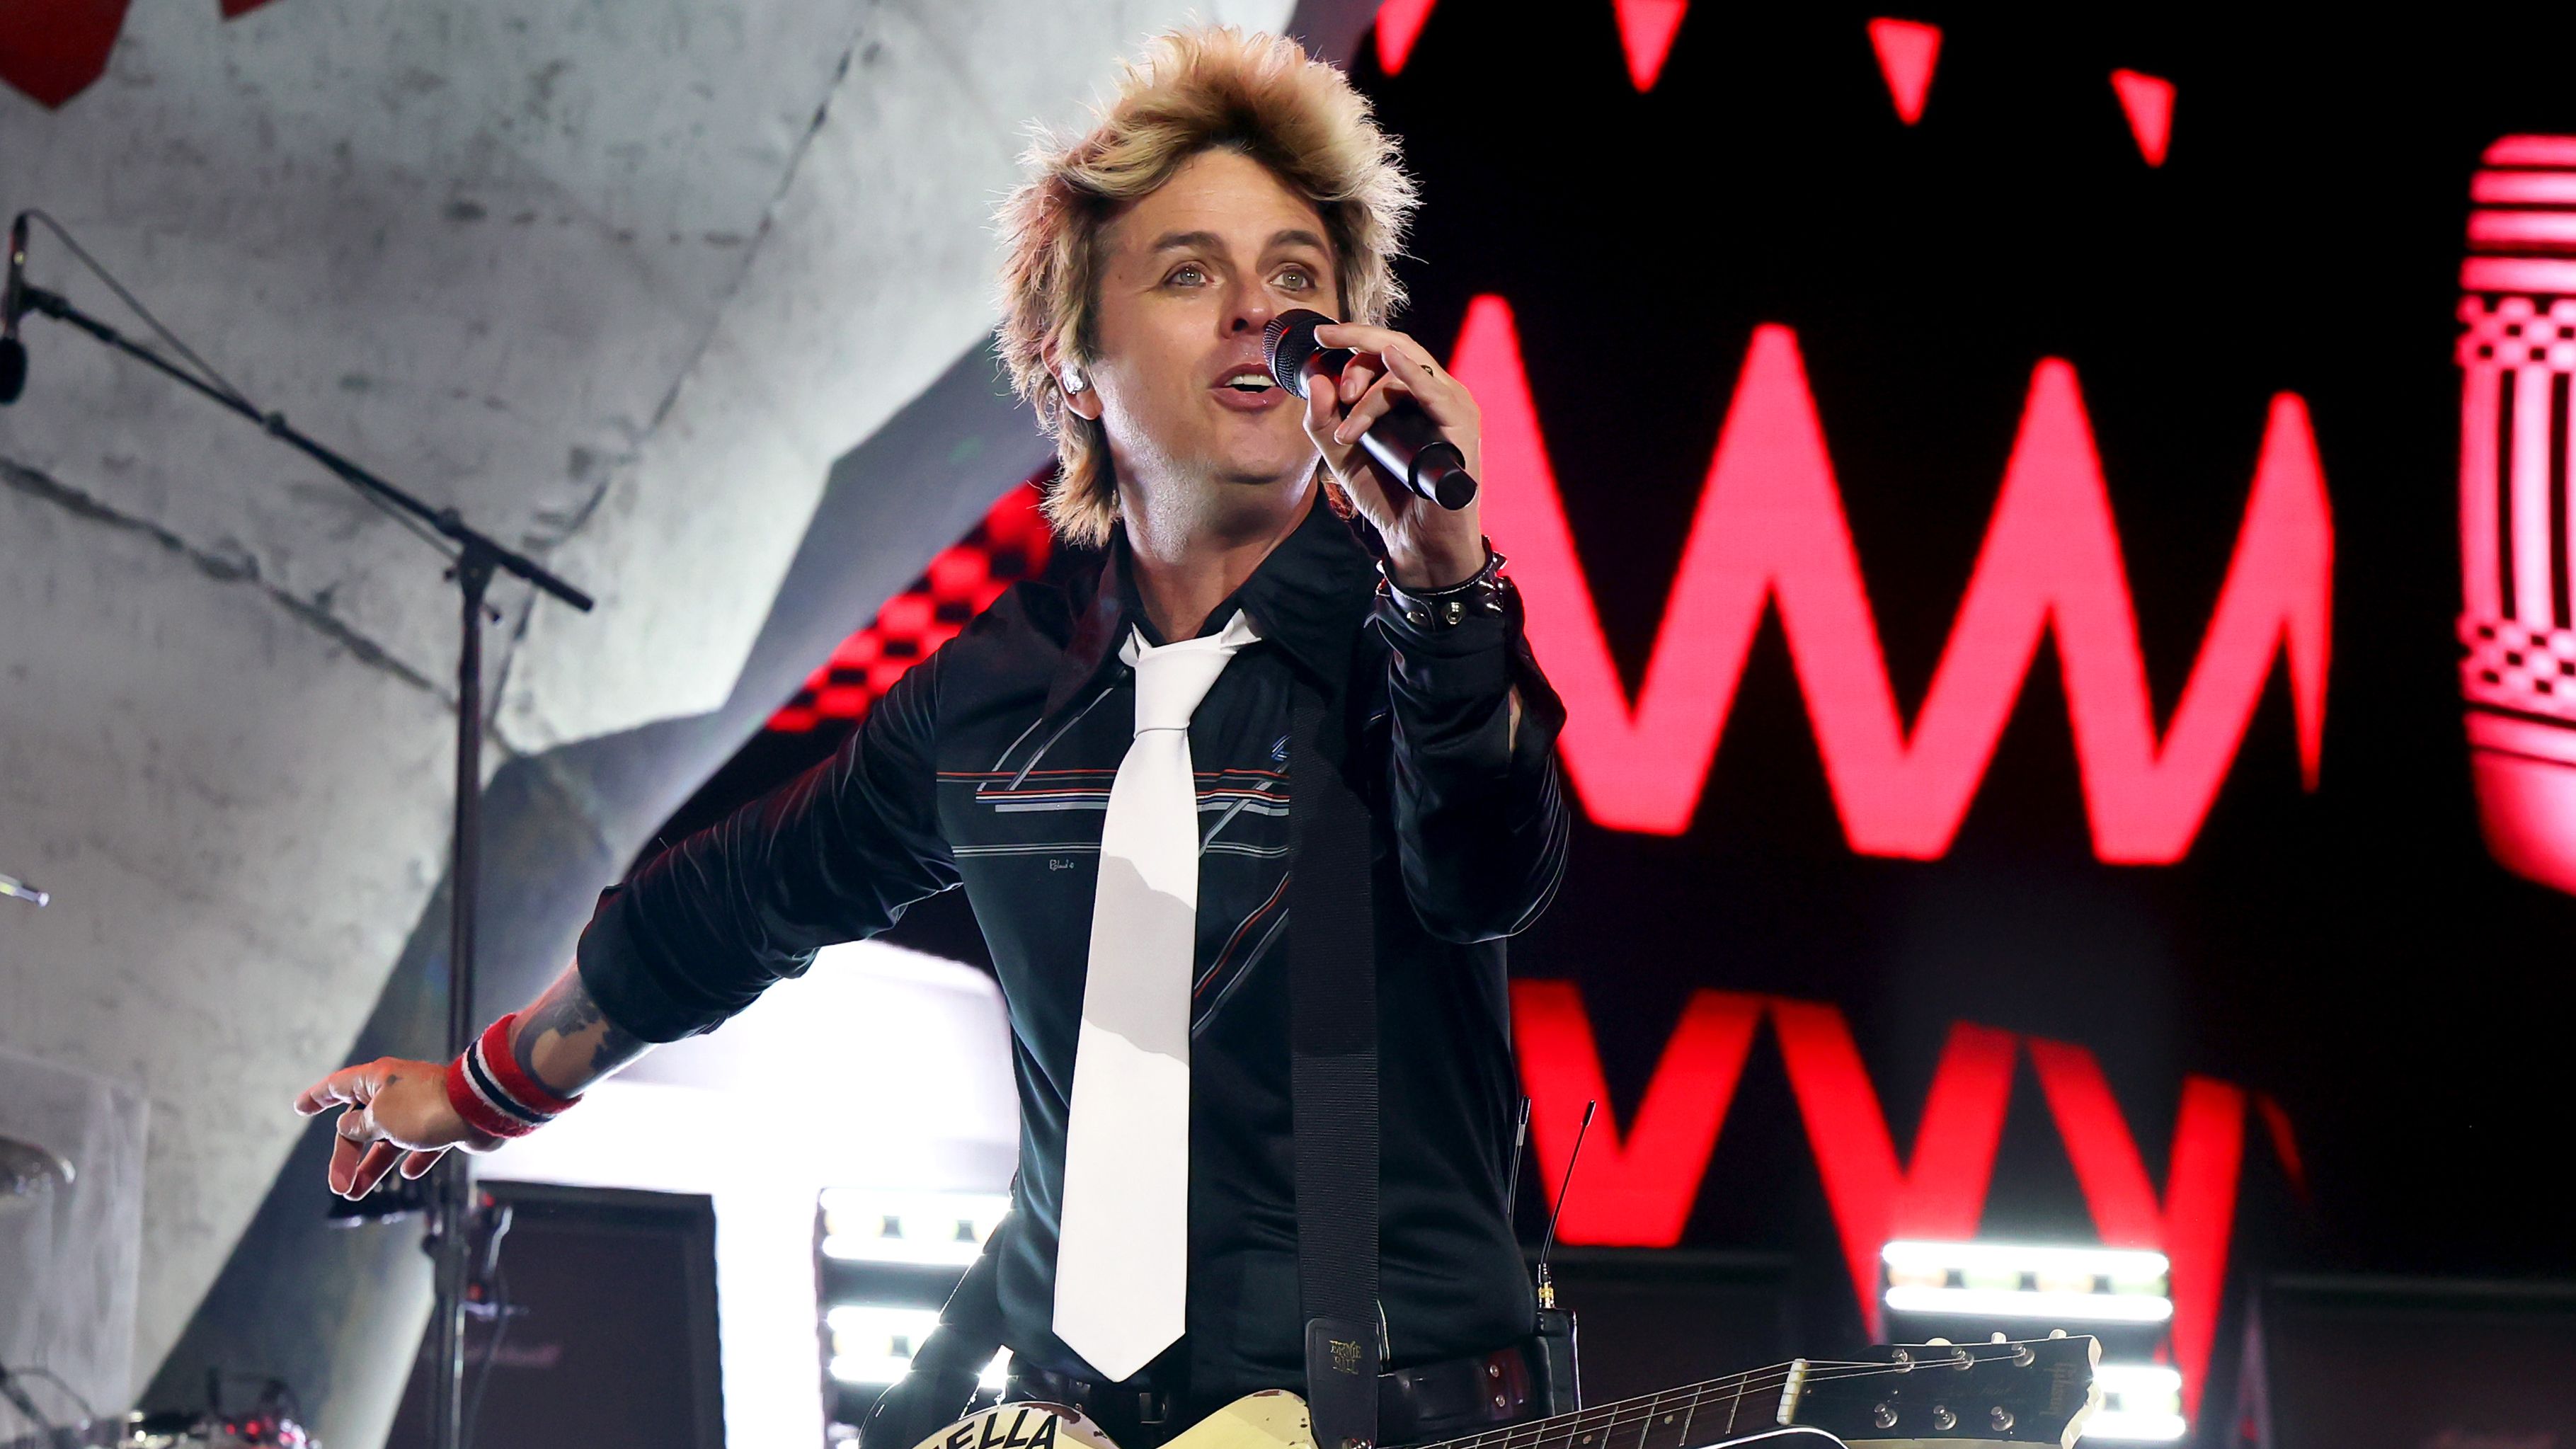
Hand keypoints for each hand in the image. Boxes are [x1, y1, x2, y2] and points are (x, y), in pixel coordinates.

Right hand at [293, 1056, 499, 1197]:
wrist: (482, 1109)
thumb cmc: (426, 1108)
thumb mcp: (380, 1118)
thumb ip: (359, 1125)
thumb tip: (349, 1125)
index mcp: (378, 1079)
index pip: (338, 1086)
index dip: (317, 1097)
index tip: (299, 1107)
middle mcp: (398, 1090)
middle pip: (361, 1124)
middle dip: (346, 1155)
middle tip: (339, 1186)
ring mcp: (422, 1107)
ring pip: (389, 1139)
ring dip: (373, 1165)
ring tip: (356, 1193)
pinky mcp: (445, 1123)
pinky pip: (422, 1143)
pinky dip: (414, 1157)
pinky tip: (409, 1173)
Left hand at [1299, 321, 1487, 588]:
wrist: (1413, 540)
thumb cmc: (1387, 495)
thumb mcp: (1342, 454)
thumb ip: (1323, 419)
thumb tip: (1315, 378)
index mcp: (1412, 392)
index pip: (1384, 348)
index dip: (1352, 341)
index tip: (1320, 344)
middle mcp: (1434, 393)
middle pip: (1396, 347)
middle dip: (1358, 350)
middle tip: (1336, 381)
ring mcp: (1450, 407)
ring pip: (1407, 368)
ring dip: (1370, 387)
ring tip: (1350, 428)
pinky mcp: (1460, 428)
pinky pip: (1435, 391)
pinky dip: (1412, 373)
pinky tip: (1391, 359)